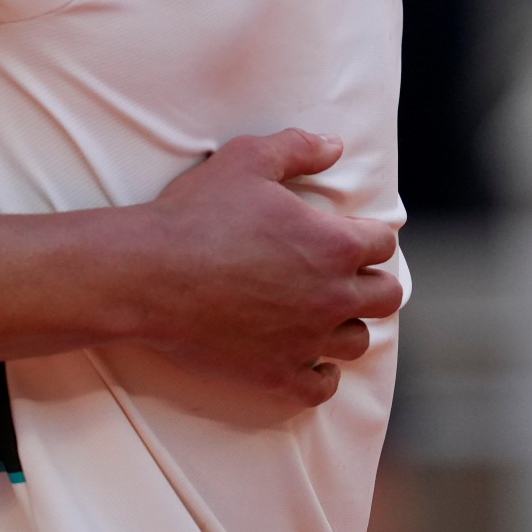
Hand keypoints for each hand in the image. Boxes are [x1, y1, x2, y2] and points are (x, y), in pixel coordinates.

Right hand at [122, 129, 402, 407]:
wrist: (146, 274)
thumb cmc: (195, 214)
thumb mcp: (245, 160)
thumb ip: (297, 148)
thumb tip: (334, 145)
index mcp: (333, 244)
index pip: (384, 243)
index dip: (369, 235)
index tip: (350, 235)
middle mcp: (331, 296)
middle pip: (385, 296)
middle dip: (371, 280)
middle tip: (344, 273)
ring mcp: (306, 340)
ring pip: (357, 341)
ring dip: (346, 324)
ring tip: (322, 312)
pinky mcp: (278, 374)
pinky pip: (322, 385)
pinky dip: (321, 372)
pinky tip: (306, 356)